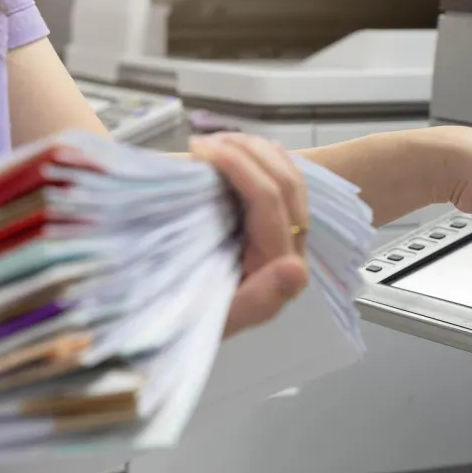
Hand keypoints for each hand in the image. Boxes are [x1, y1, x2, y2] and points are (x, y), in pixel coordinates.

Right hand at [189, 133, 309, 335]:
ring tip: (211, 142)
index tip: (199, 151)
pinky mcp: (273, 227)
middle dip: (245, 150)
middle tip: (200, 142)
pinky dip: (255, 159)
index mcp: (280, 267)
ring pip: (286, 175)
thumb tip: (295, 269)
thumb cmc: (187, 325)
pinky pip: (277, 181)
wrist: (176, 330)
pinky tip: (228, 151)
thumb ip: (259, 301)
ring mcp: (284, 235)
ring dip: (252, 149)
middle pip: (285, 181)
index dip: (240, 166)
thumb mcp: (216, 321)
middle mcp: (291, 248)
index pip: (271, 201)